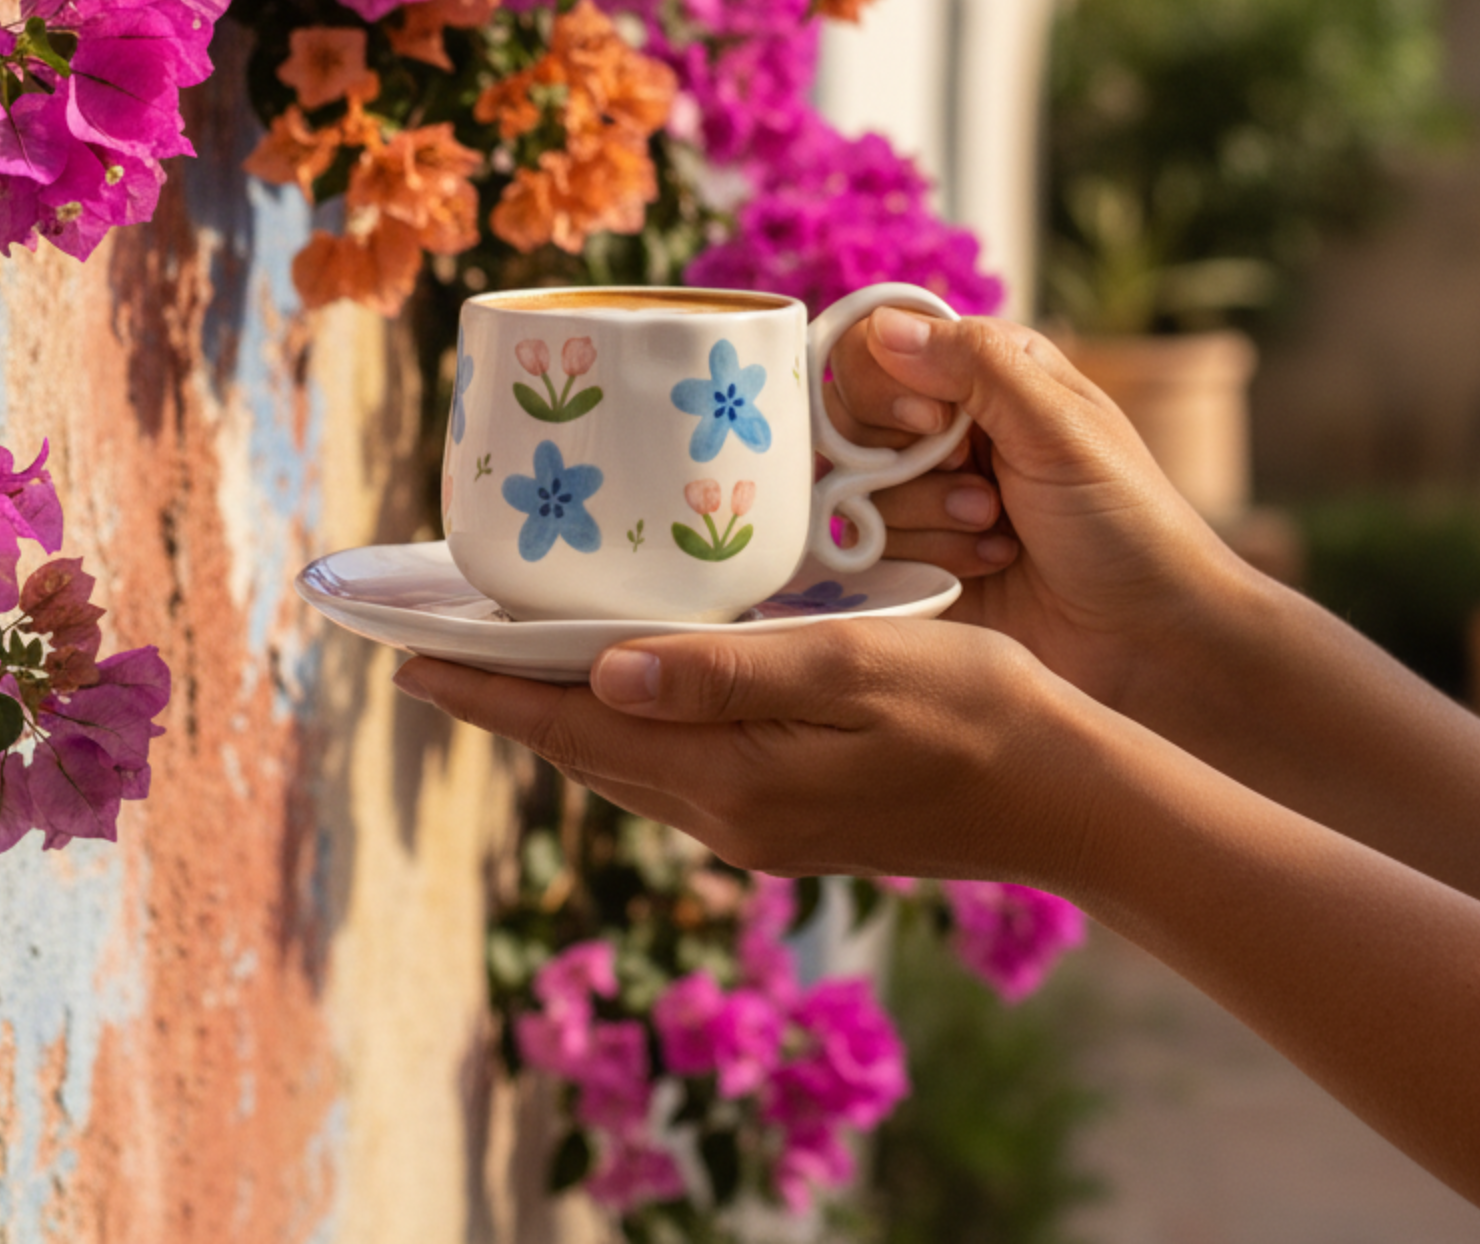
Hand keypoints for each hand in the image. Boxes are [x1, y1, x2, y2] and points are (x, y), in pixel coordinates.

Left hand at [393, 617, 1098, 886]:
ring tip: (504, 665)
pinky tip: (620, 692)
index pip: (575, 730)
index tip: (408, 661)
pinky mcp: (788, 821)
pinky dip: (624, 731)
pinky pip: (673, 774)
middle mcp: (730, 819)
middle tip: (436, 650)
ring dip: (560, 718)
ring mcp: (760, 829)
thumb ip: (725, 675)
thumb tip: (604, 675)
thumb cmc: (976, 710)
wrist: (1070, 798)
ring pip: (625, 767)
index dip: (487, 692)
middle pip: (585, 752)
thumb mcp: (852, 668)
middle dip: (505, 703)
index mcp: (733, 781)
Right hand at [826, 311, 1253, 716]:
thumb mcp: (1059, 426)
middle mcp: (944, 426)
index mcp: (983, 372)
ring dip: (930, 516)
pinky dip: (927, 556)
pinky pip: (866, 546)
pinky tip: (985, 565)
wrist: (1147, 636)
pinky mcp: (910, 557)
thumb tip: (886, 326)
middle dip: (912, 462)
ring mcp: (923, 493)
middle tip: (984, 492)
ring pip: (856, 488)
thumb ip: (974, 364)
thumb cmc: (1125, 520)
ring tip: (997, 533)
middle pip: (852, 418)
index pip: (878, 346)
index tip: (930, 423)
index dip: (886, 384)